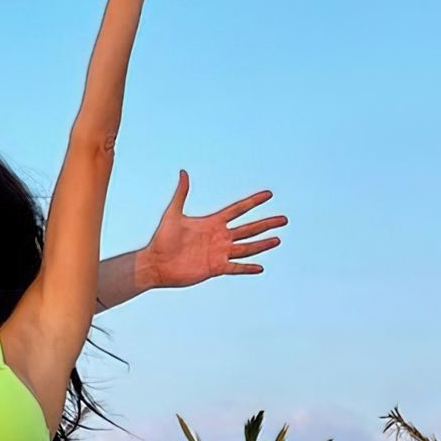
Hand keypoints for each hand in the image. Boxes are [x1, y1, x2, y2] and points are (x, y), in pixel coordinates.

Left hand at [141, 170, 285, 289]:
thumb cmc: (162, 239)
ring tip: (278, 239)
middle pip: (248, 229)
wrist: (156, 263)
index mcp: (212, 223)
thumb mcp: (173, 213)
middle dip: (266, 224)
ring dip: (262, 244)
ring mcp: (219, 253)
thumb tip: (183, 172)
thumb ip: (181, 193)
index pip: (238, 209)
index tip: (269, 194)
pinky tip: (260, 268)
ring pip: (246, 248)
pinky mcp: (215, 268)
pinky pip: (235, 268)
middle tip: (284, 219)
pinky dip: (247, 268)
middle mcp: (219, 237)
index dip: (253, 202)